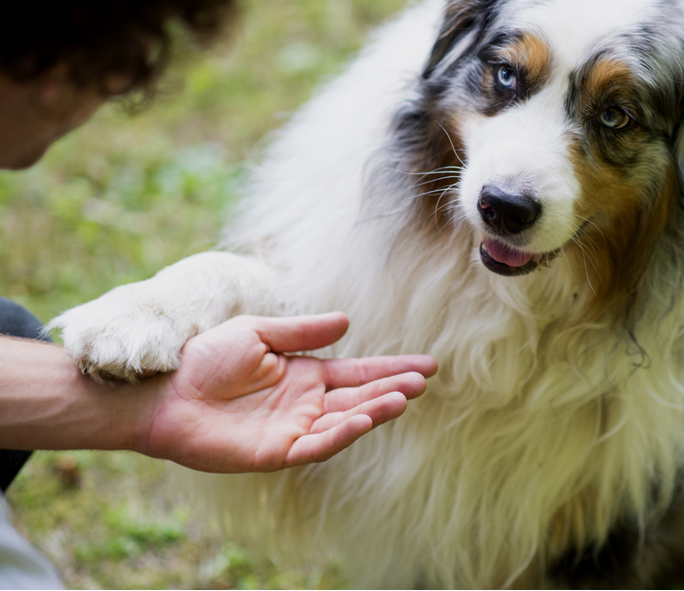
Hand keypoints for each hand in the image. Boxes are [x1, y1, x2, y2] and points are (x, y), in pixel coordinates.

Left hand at [133, 313, 435, 472]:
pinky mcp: (275, 452)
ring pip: (345, 422)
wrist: (164, 389)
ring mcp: (293, 429)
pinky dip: (342, 434)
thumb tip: (347, 322)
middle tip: (422, 381)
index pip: (358, 373)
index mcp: (305, 375)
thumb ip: (302, 332)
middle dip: (391, 389)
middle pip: (359, 398)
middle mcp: (306, 404)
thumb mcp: (258, 333)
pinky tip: (363, 419)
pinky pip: (316, 445)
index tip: (427, 365)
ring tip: (402, 397)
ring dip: (374, 411)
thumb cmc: (206, 358)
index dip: (391, 369)